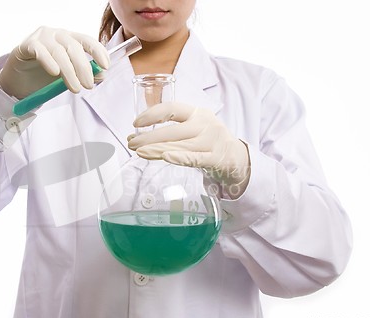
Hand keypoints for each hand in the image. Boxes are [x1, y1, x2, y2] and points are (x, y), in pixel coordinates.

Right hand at [0, 26, 109, 98]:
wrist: (19, 82)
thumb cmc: (45, 76)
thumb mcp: (68, 77)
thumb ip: (84, 75)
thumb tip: (102, 75)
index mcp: (69, 39)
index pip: (87, 41)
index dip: (98, 51)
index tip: (105, 66)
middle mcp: (56, 35)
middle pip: (74, 47)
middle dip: (84, 67)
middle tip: (88, 85)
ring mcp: (41, 38)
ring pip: (59, 51)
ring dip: (69, 71)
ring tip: (75, 88)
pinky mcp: (26, 45)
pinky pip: (39, 51)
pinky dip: (48, 61)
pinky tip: (54, 72)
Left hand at [127, 102, 249, 198]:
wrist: (238, 158)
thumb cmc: (209, 142)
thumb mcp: (195, 129)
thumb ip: (172, 131)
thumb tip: (138, 137)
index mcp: (198, 113)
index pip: (172, 108)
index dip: (152, 114)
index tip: (136, 122)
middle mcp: (205, 124)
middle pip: (172, 130)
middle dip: (148, 136)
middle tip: (131, 143)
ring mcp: (212, 141)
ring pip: (180, 145)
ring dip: (156, 149)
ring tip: (139, 152)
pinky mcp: (216, 158)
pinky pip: (194, 158)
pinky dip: (179, 157)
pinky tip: (165, 157)